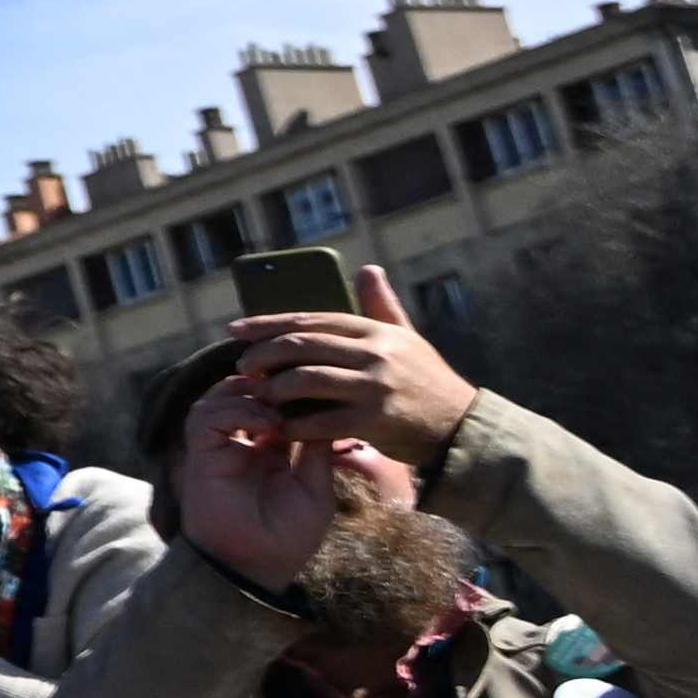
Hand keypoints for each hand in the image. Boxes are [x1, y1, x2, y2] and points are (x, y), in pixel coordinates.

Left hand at [232, 277, 478, 477]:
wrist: (462, 426)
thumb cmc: (426, 380)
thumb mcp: (407, 338)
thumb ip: (382, 306)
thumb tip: (368, 269)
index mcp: (376, 331)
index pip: (311, 320)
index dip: (268, 324)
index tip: (235, 329)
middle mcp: (375, 353)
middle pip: (302, 345)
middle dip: (263, 354)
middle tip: (241, 366)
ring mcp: (375, 386)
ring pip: (306, 379)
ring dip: (273, 389)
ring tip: (256, 395)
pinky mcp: (375, 419)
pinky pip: (321, 421)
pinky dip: (295, 425)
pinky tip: (279, 428)